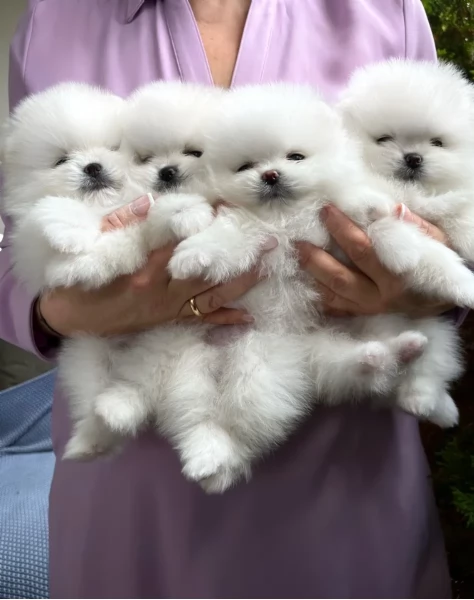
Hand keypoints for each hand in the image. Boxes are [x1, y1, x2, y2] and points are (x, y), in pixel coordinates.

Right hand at [38, 195, 263, 336]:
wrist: (72, 317)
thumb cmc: (83, 279)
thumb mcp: (97, 247)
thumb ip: (122, 223)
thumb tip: (151, 204)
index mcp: (145, 271)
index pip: (183, 244)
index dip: (207, 227)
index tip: (227, 210)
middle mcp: (163, 292)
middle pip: (208, 273)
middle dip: (238, 258)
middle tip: (266, 242)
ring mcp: (168, 309)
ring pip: (212, 297)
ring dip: (241, 284)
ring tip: (265, 269)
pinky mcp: (168, 320)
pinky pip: (200, 320)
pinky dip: (224, 320)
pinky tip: (247, 318)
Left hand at [297, 204, 453, 317]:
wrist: (445, 299)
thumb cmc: (437, 264)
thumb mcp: (435, 242)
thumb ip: (414, 227)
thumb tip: (392, 209)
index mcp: (397, 275)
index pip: (362, 250)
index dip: (341, 229)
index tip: (325, 210)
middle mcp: (380, 296)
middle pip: (339, 276)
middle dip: (315, 257)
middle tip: (298, 239)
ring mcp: (369, 308)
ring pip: (332, 295)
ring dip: (310, 276)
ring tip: (294, 258)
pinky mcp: (362, 315)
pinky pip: (334, 309)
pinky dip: (316, 296)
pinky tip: (301, 282)